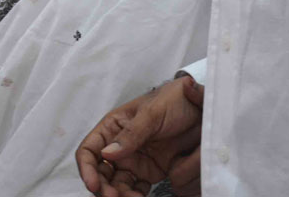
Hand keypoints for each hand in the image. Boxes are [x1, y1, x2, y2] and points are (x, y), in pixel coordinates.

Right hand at [76, 76, 204, 196]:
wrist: (201, 108)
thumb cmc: (173, 100)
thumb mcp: (151, 113)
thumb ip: (130, 134)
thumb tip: (107, 154)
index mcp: (113, 127)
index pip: (89, 150)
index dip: (87, 168)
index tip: (94, 184)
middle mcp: (119, 145)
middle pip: (100, 172)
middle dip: (103, 187)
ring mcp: (134, 160)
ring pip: (117, 184)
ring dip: (120, 195)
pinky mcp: (149, 172)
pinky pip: (136, 188)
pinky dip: (135, 196)